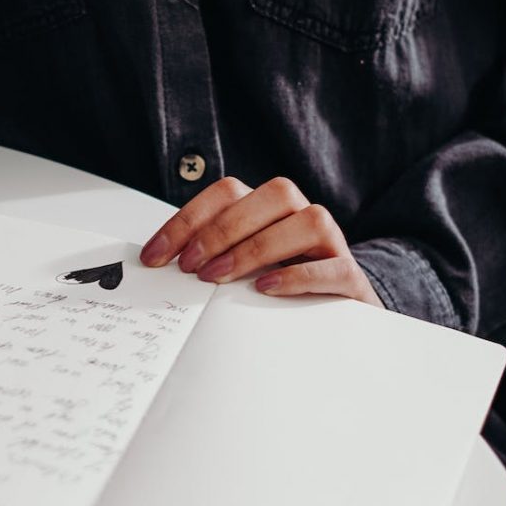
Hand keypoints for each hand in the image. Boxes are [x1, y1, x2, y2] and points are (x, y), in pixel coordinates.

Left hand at [140, 176, 384, 306]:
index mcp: (268, 205)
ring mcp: (331, 241)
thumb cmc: (277, 283)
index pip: (227, 192)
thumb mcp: (237, 266)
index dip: (186, 222)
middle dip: (221, 230)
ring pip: (307, 221)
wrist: (336, 312)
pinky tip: (266, 288)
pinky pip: (332, 266)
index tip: (155, 256)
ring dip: (256, 247)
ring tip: (219, 277)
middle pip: (271, 195)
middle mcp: (301, 213)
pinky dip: (297, 276)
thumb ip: (208, 256)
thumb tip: (159, 262)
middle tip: (190, 266)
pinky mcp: (350, 275)